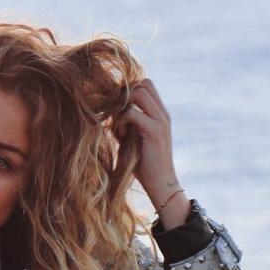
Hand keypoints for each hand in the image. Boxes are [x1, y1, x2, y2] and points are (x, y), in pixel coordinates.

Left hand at [115, 78, 186, 216]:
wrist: (162, 185)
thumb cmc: (145, 167)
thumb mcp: (134, 140)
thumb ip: (126, 125)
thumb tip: (107, 114)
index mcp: (160, 114)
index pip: (147, 85)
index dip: (130, 92)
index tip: (118, 112)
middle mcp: (163, 114)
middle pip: (143, 84)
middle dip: (125, 96)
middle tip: (116, 117)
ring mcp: (160, 121)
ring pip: (139, 92)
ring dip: (123, 106)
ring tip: (119, 127)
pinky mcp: (154, 131)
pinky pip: (132, 112)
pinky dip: (121, 121)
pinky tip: (120, 136)